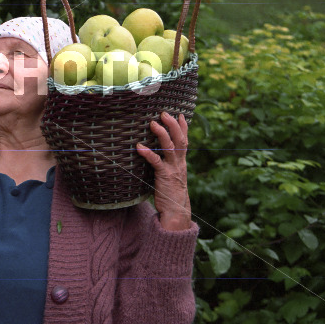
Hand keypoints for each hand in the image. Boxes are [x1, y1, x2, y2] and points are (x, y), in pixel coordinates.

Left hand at [136, 112, 191, 230]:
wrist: (176, 211)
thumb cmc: (170, 193)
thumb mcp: (172, 175)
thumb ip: (168, 164)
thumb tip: (158, 154)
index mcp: (181, 162)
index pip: (185, 141)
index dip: (183, 127)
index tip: (181, 114)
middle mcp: (179, 163)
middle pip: (179, 140)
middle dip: (173, 125)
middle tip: (164, 113)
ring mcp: (172, 169)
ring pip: (169, 147)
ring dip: (162, 134)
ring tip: (153, 123)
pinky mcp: (164, 176)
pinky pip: (156, 162)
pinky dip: (148, 153)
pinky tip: (139, 147)